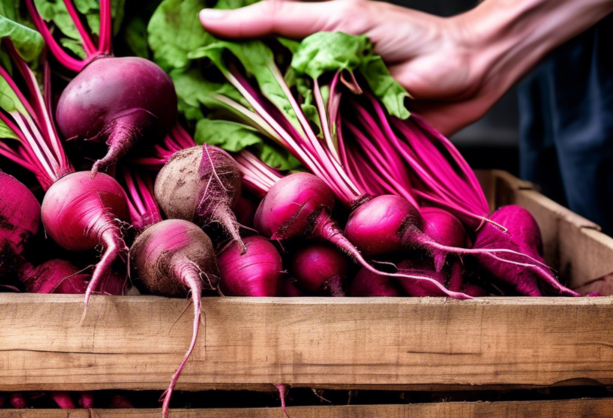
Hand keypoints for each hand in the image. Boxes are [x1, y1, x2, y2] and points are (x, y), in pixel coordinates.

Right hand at [200, 0, 612, 134]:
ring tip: (211, 154)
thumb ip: (281, 21)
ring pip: (279, 136)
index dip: (211, 63)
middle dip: (222, 112)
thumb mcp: (340, 18)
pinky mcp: (347, 148)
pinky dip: (290, 169)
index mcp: (304, 51)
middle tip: (183, 121)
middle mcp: (309, 86)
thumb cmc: (409, 38)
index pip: (245, 56)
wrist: (467, 72)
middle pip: (256, 102)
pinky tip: (261, 177)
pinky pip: (311, 162)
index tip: (173, 68)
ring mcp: (327, 120)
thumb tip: (216, 17)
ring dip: (252, 147)